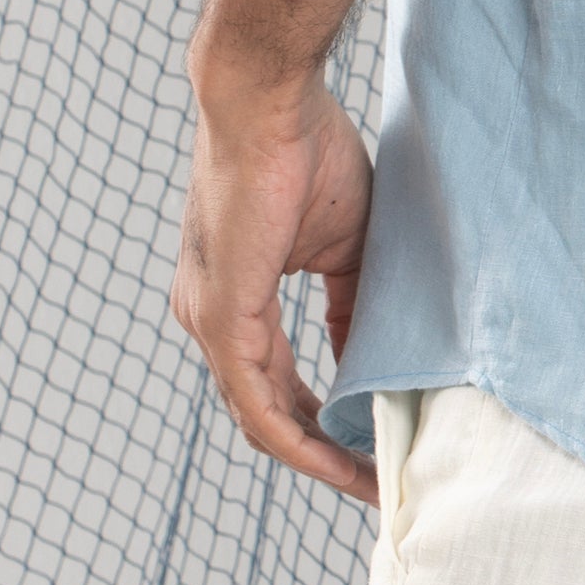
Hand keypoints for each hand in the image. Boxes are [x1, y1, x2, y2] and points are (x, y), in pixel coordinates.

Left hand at [171, 71, 380, 503]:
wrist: (269, 100)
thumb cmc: (305, 152)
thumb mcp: (342, 244)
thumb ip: (350, 305)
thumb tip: (369, 364)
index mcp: (231, 299)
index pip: (274, 383)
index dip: (323, 424)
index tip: (372, 449)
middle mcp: (207, 317)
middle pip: (265, 413)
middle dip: (323, 454)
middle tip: (377, 483)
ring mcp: (208, 320)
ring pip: (260, 417)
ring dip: (316, 457)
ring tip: (370, 483)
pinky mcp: (220, 315)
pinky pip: (257, 400)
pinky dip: (299, 437)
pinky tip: (338, 459)